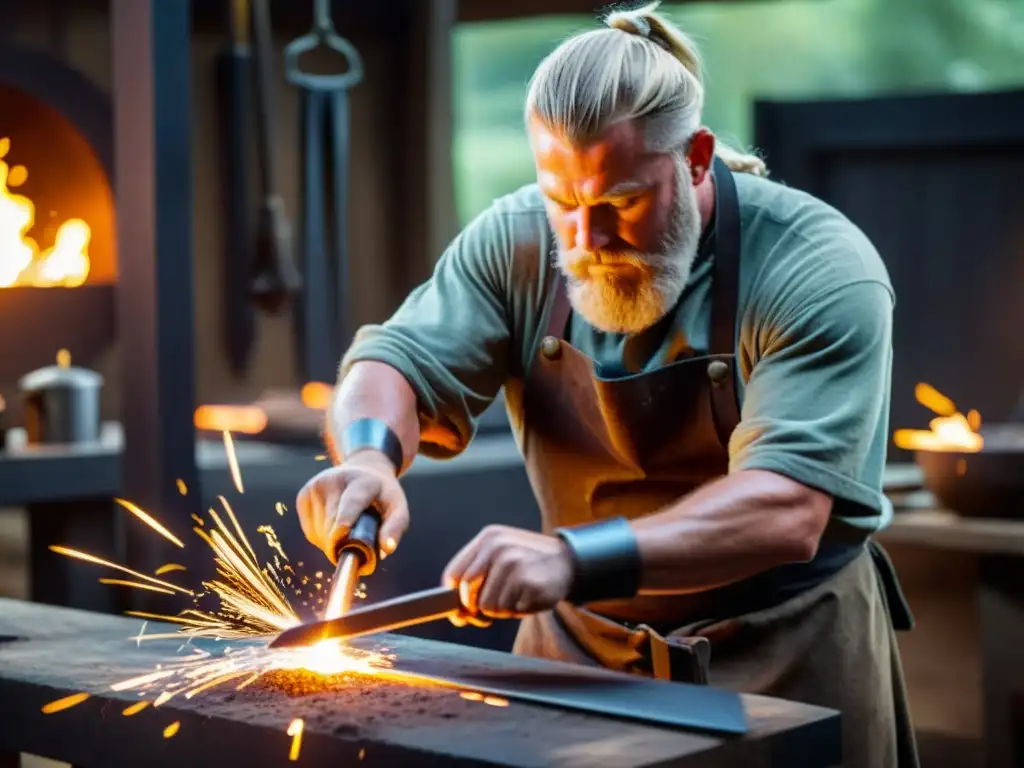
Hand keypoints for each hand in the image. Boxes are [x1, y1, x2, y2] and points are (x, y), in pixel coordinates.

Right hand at [296, 451, 409, 563]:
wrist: (364, 470)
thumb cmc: (382, 495)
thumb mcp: (397, 506)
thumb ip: (395, 527)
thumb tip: (387, 549)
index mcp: (363, 480)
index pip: (351, 502)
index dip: (345, 520)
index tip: (341, 536)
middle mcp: (335, 479)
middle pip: (332, 522)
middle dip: (341, 544)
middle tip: (354, 552)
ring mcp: (316, 486)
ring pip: (319, 531)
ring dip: (331, 543)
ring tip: (347, 534)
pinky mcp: (304, 494)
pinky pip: (310, 531)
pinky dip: (321, 538)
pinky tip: (333, 528)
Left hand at [441, 525, 573, 624]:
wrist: (569, 561)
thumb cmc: (529, 564)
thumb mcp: (501, 556)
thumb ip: (477, 578)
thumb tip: (458, 614)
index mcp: (487, 538)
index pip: (453, 574)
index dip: (453, 598)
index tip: (460, 612)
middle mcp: (498, 547)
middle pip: (467, 594)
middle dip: (478, 608)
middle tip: (494, 609)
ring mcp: (513, 563)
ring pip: (489, 606)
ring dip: (502, 609)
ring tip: (518, 595)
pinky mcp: (528, 581)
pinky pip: (510, 610)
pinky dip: (519, 610)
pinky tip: (530, 596)